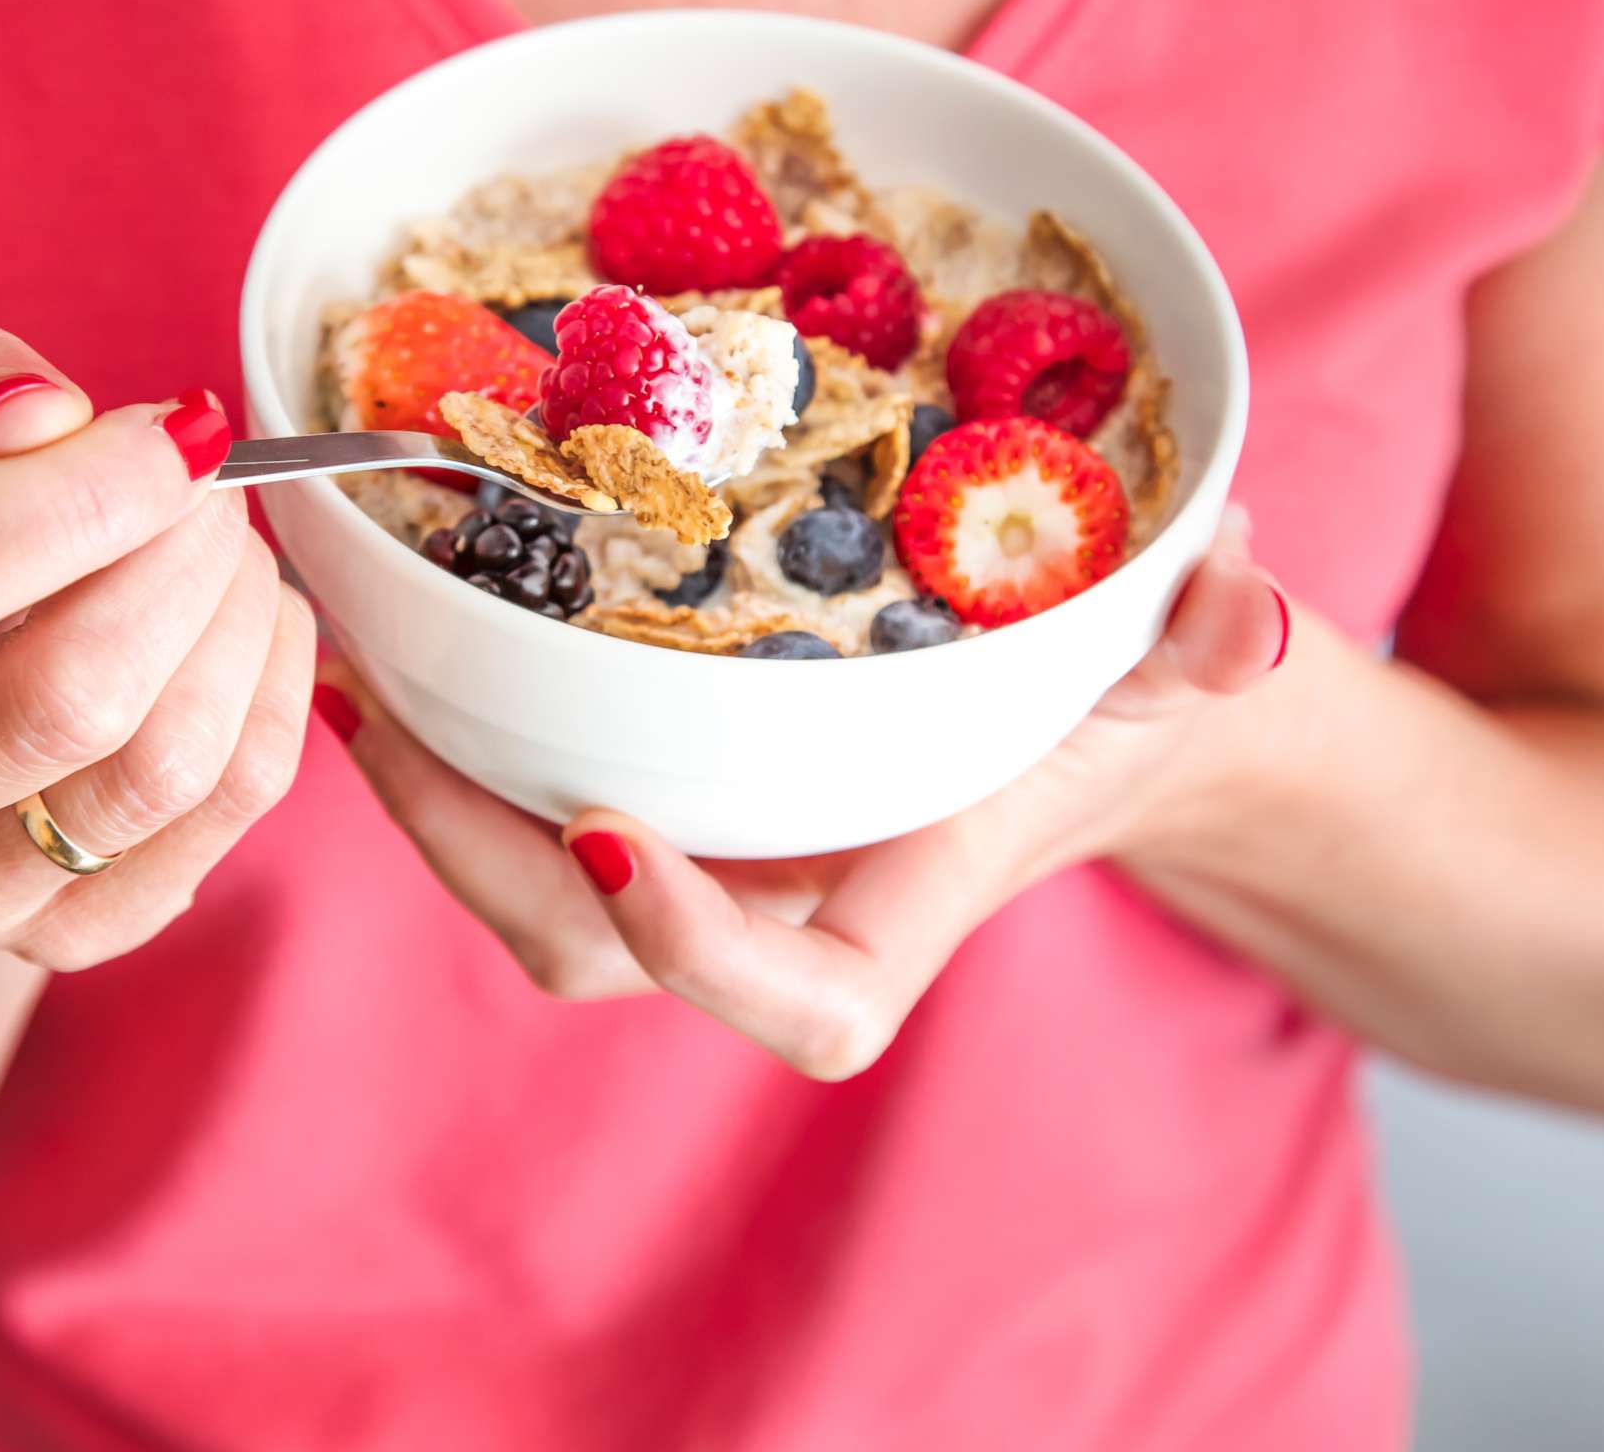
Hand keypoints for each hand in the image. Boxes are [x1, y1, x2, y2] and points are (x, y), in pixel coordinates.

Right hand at [0, 327, 315, 970]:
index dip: (72, 501)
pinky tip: (253, 631)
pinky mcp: (55, 944)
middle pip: (57, 701)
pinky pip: (218, 821)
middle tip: (214, 489)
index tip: (172, 434)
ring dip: (235, 629)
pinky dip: (269, 702)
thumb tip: (48, 413)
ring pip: (154, 771)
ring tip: (234, 552)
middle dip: (177, 564)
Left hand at [323, 516, 1285, 1076]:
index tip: (607, 828)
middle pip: (597, 952)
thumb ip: (1214, 647)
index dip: (695, 944)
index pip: (796, 999)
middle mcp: (776, 909)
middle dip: (480, 859)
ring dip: (433, 807)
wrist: (1061, 707)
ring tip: (354, 678)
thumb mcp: (1170, 664)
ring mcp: (701, 864)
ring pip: (531, 896)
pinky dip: (452, 751)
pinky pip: (525, 814)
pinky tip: (388, 653)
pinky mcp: (654, 804)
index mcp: (896, 905)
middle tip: (391, 726)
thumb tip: (1248, 604)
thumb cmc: (1112, 700)